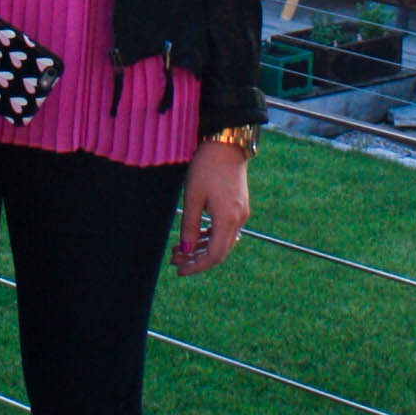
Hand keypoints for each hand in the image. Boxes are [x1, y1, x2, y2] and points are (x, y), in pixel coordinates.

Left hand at [171, 139, 249, 277]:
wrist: (226, 144)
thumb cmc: (207, 167)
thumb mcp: (193, 197)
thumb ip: (189, 226)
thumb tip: (185, 250)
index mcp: (228, 219)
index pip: (214, 256)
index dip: (196, 266)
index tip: (179, 270)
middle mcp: (239, 220)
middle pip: (219, 252)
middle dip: (196, 259)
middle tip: (174, 260)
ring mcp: (241, 214)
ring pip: (222, 241)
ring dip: (201, 248)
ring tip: (179, 250)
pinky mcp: (239, 207)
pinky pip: (225, 230)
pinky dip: (209, 236)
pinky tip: (194, 237)